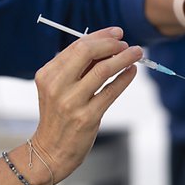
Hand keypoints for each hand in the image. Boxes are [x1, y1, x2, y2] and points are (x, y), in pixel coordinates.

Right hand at [31, 27, 142, 183]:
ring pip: (103, 70)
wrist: (50, 151)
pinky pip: (111, 91)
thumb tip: (107, 46)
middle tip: (126, 43)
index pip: (76, 46)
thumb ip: (76, 68)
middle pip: (87, 52)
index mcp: (47, 74)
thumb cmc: (58, 117)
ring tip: (136, 53)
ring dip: (124, 58)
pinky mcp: (87, 117)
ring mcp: (71, 102)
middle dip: (111, 44)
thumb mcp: (57, 89)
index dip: (100, 36)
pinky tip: (132, 71)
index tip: (116, 33)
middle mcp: (57, 86)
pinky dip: (124, 78)